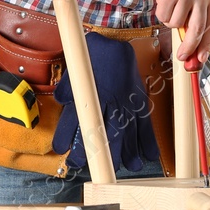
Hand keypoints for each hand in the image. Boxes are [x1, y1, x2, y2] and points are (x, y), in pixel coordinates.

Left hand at [51, 32, 159, 172]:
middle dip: (96, 154)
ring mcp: (126, 101)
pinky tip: (148, 155)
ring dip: (125, 152)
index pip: (75, 119)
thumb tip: (61, 100)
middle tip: (88, 166)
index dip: (67, 136)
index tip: (61, 150)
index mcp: (91, 91)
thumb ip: (68, 86)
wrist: (117, 42)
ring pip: (125, 132)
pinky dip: (148, 140)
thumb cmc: (94, 54)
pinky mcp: (139, 100)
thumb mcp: (76, 68)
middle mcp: (109, 100)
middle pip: (102, 132)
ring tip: (123, 168)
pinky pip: (145, 122)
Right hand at [135, 0, 209, 63]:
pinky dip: (159, 10)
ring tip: (167, 0)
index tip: (200, 59)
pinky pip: (163, 16)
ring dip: (168, 17)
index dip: (206, 44)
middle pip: (197, 31)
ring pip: (176, 24)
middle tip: (181, 56)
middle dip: (188, 47)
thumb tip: (189, 43)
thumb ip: (194, 12)